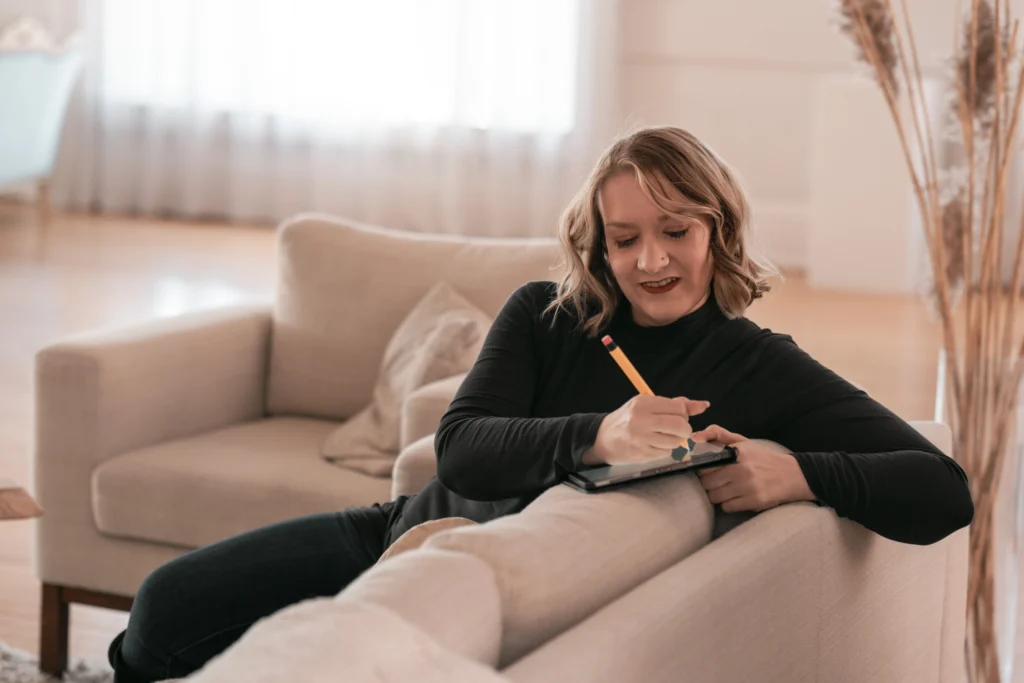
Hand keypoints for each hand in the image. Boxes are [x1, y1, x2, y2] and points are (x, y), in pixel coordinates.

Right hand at [584, 394, 709, 465]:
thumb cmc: (628, 419)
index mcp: (643, 403)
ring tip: (664, 438)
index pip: (679, 408)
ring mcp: (640, 438)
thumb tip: (704, 405)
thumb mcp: (648, 405)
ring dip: (675, 441)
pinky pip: (666, 453)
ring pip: (676, 442)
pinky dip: (665, 450)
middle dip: (684, 430)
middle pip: (680, 426)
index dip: (684, 414)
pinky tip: (655, 445)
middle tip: (678, 431)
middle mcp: (641, 419)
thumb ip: (676, 405)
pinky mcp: (640, 454)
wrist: (602, 438)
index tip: (677, 417)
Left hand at [690, 424, 815, 512]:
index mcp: (737, 452)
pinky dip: (728, 505)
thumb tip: (696, 436)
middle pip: (707, 483)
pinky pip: (727, 507)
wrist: (793, 475)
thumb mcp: (743, 442)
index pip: (706, 464)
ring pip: (715, 497)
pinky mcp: (755, 501)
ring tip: (726, 491)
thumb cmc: (763, 459)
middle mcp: (742, 468)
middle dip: (708, 484)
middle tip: (716, 483)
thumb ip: (719, 435)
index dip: (703, 469)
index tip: (707, 471)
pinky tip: (736, 498)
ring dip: (717, 496)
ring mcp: (749, 486)